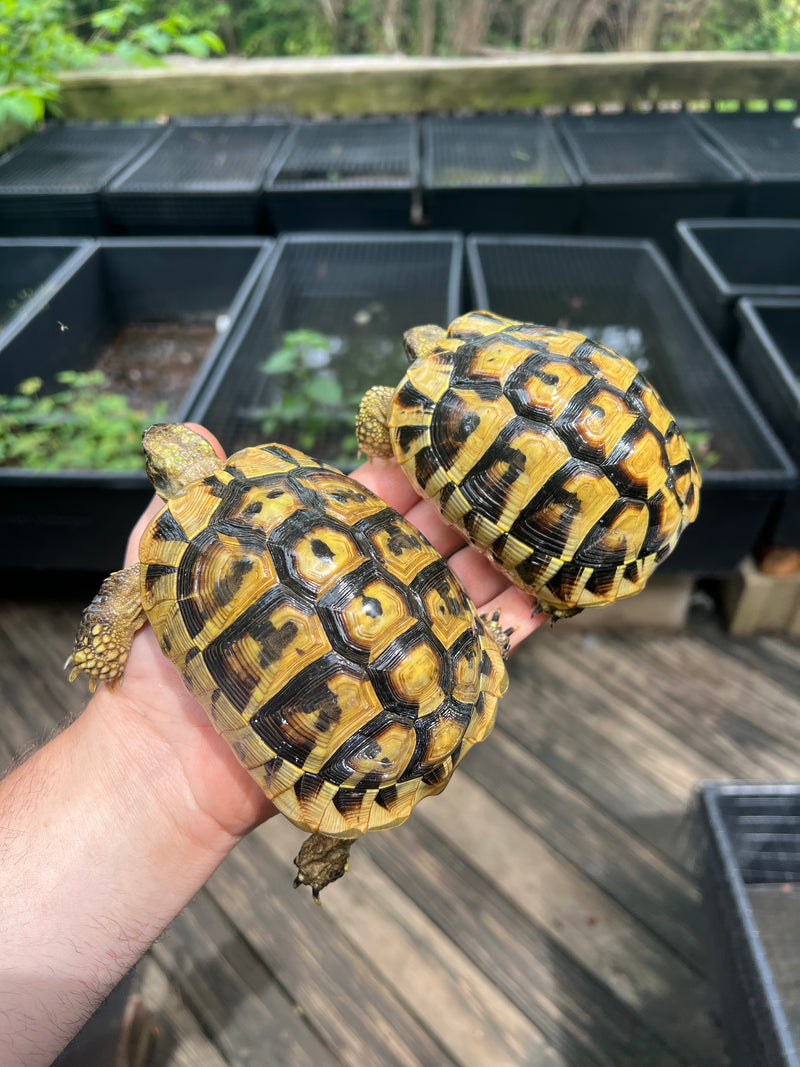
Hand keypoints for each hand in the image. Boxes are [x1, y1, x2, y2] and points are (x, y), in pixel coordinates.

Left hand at [99, 427, 543, 845]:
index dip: (415, 466)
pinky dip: (510, 625)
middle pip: (434, 535)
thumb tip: (202, 438)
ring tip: (553, 520)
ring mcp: (390, 639)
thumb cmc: (166, 660)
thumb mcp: (165, 566)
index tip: (457, 432)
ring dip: (506, 555)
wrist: (174, 762)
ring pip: (464, 587)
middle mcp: (364, 590)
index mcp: (318, 552)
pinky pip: (469, 654)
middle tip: (529, 466)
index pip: (379, 495)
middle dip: (477, 502)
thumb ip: (189, 503)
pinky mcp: (408, 691)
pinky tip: (545, 593)